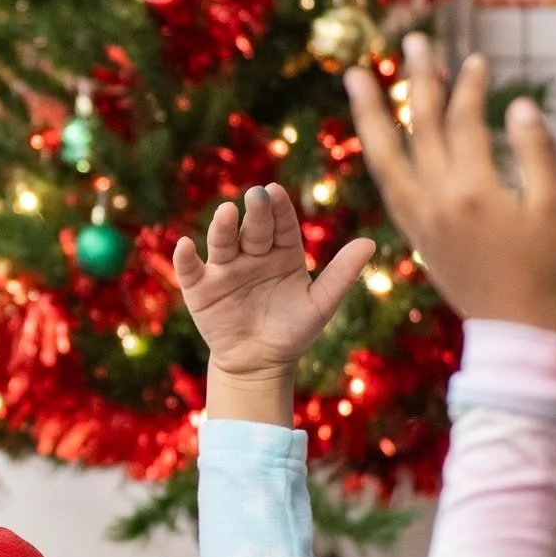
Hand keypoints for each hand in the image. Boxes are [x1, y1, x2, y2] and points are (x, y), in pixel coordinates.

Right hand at [173, 183, 373, 423]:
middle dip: (254, 212)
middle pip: (253, 229)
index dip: (279, 209)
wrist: (260, 365)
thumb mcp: (320, 304)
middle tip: (255, 197)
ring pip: (222, 243)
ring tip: (226, 213)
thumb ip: (342, 274)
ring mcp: (225, 270)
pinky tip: (186, 245)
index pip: (281, 225)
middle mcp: (252, 255)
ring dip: (222, 227)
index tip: (276, 191)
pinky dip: (185, 258)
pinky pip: (191, 271)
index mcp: (282, 253)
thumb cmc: (292, 332)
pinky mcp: (201, 289)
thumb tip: (370, 243)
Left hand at [345, 38, 555, 332]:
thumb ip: (537, 154)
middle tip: (412, 40)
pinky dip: (381, 152)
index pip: (463, 123)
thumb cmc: (548, 271)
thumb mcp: (555, 210)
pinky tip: (378, 134)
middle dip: (418, 81)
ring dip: (373, 113)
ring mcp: (418, 217)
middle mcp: (435, 200)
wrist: (516, 331)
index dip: (470, 87)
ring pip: (386, 154)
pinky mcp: (413, 233)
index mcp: (473, 190)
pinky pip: (388, 182)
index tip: (476, 59)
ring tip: (356, 78)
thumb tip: (519, 105)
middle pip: (421, 127)